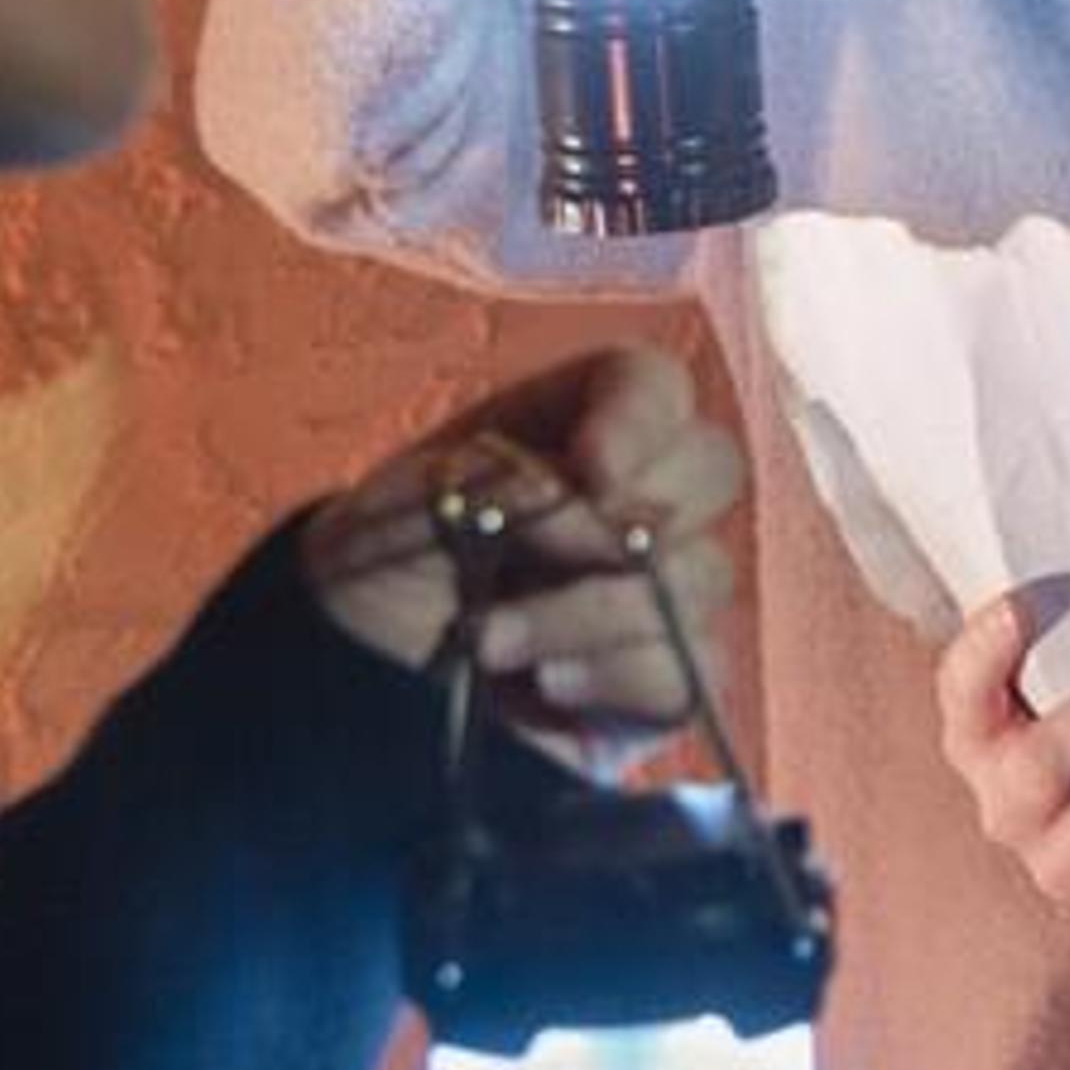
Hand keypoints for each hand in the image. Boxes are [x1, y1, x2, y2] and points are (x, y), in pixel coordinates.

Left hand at [306, 344, 743, 747]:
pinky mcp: (663, 674)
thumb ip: (514, 481)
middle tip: (537, 557)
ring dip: (592, 613)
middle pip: (714, 468)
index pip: (655, 384)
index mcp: (579, 420)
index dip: (641, 419)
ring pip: (703, 575)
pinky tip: (549, 685)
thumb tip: (602, 506)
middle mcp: (637, 492)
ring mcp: (662, 586)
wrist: (355, 672)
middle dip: (624, 522)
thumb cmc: (383, 558)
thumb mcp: (425, 499)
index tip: (590, 468)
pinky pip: (692, 668)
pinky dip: (618, 676)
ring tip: (491, 642)